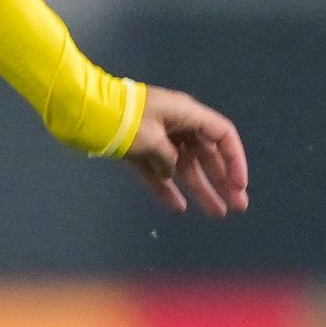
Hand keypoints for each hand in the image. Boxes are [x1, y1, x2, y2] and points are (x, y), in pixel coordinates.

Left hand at [122, 85, 248, 216]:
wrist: (86, 112)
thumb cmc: (123, 119)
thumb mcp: (152, 139)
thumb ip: (169, 157)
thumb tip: (171, 170)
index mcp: (186, 114)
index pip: (222, 135)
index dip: (234, 160)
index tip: (239, 184)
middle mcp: (176, 125)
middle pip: (207, 155)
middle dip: (223, 181)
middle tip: (238, 206)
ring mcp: (157, 138)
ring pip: (184, 167)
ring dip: (200, 190)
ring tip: (217, 214)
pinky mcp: (137, 151)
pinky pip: (157, 172)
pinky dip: (166, 189)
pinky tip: (177, 208)